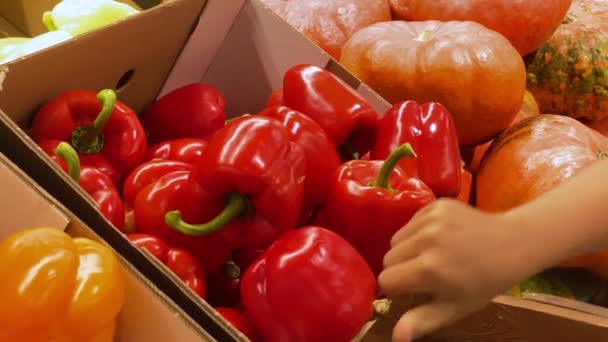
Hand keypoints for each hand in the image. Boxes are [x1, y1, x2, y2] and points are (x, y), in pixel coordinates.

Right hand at [378, 199, 539, 340]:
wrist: (512, 244)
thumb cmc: (483, 282)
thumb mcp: (454, 308)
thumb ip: (421, 321)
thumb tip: (396, 338)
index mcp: (429, 269)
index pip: (387, 280)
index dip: (398, 288)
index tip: (415, 289)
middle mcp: (427, 241)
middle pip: (388, 259)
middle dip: (401, 268)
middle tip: (426, 273)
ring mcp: (432, 219)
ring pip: (396, 239)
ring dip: (407, 249)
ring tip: (433, 254)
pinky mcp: (436, 204)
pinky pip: (410, 222)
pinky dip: (418, 232)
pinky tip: (439, 238)